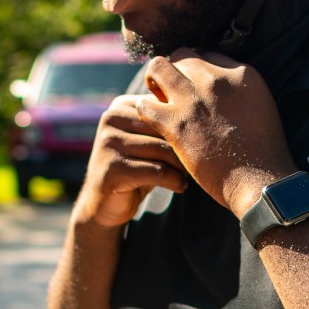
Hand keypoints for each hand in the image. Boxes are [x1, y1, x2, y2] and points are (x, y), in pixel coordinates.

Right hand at [72, 95, 189, 229]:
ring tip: (186, 176)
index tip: (198, 145)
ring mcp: (108, 142)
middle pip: (165, 127)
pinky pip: (157, 171)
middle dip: (184, 148)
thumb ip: (165, 121)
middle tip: (195, 164)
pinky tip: (179, 187)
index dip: (186, 128)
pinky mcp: (112, 168)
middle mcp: (111, 118)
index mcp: (122, 105)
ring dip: (182, 167)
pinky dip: (174, 181)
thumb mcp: (149, 140)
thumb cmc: (136, 167)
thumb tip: (204, 108)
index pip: (166, 109)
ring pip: (163, 150)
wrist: (104, 203)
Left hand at [137, 52, 295, 214]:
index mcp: (241, 74)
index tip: (194, 84)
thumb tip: (219, 89)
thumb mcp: (260, 105)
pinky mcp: (176, 124)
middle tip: (173, 90)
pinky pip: (145, 103)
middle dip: (175, 70)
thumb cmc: (262, 151)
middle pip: (182, 56)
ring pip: (159, 67)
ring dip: (155, 80)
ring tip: (157, 96)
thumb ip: (238, 90)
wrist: (258, 180)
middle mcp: (216, 80)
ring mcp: (194, 100)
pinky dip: (145, 109)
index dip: (196, 68)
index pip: (207, 54)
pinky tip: (151, 119)